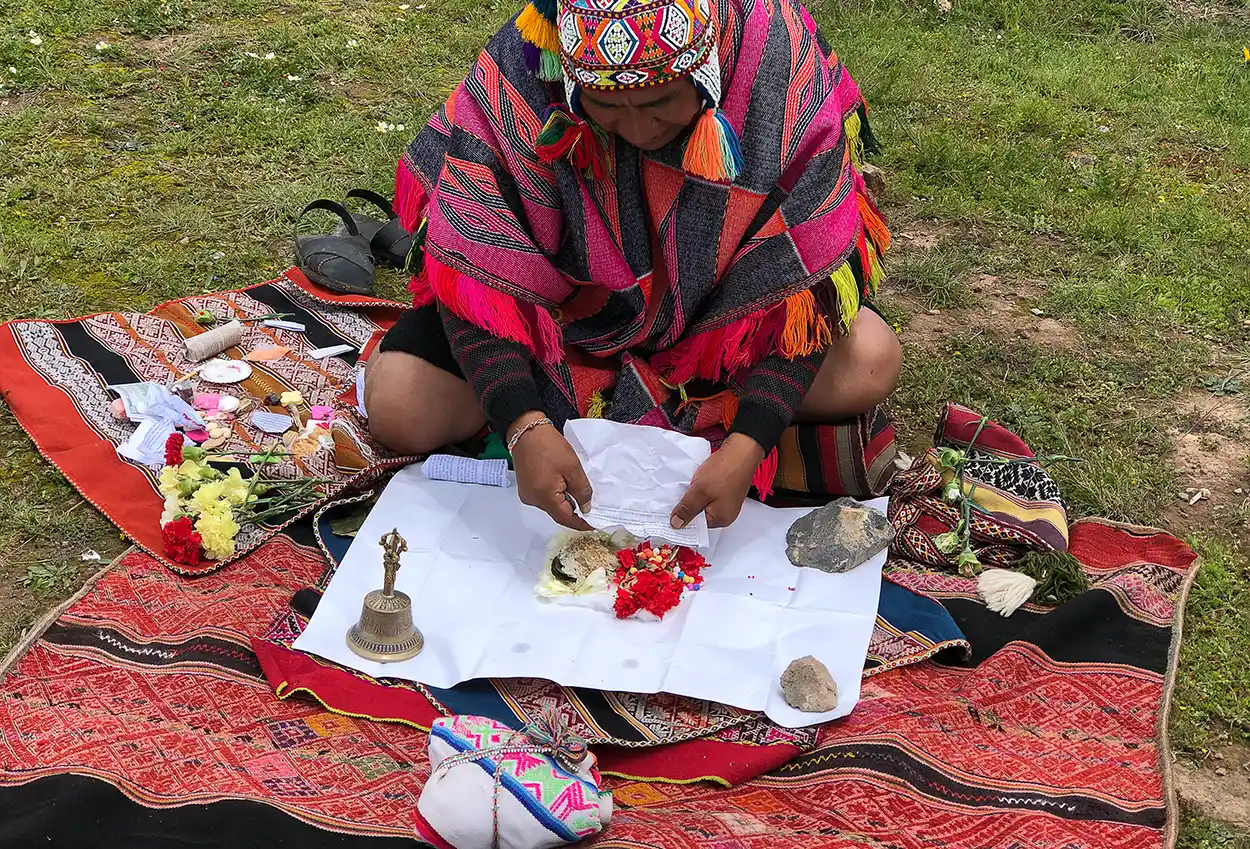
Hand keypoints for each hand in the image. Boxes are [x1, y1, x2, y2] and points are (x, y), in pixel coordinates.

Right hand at [508, 412, 593, 530]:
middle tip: (591, 506)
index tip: (594, 524)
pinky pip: (544, 497)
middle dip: (574, 511)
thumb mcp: (573, 468)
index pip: (566, 519)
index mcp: (544, 497)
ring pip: (551, 505)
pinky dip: (556, 494)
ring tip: (578, 491)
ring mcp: (527, 494)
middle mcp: (533, 500)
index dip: (581, 524)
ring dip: (565, 501)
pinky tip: (564, 484)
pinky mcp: (526, 487)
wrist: (526, 430)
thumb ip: (582, 491)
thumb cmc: (549, 446)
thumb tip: (586, 507)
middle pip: (557, 513)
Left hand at [670, 433, 765, 529]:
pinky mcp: (727, 490)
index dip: (682, 520)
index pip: (696, 527)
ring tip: (684, 488)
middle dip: (687, 507)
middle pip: (700, 516)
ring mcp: (727, 502)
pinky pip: (710, 495)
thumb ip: (687, 509)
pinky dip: (701, 490)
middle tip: (673, 499)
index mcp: (720, 519)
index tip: (667, 514)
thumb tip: (676, 524)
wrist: (741, 451)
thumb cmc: (723, 471)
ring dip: (694, 497)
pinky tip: (695, 482)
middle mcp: (726, 514)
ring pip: (704, 504)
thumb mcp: (699, 491)